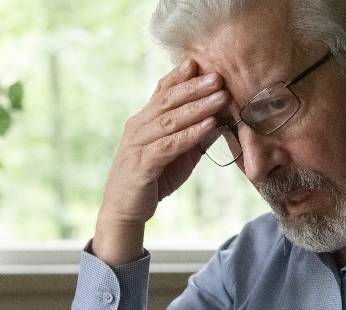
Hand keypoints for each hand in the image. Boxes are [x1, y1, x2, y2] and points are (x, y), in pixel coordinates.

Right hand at [93, 59, 228, 265]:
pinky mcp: (142, 164)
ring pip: (170, 120)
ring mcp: (138, 145)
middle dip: (194, 87)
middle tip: (218, 76)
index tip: (199, 62)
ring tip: (220, 97)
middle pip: (167, 100)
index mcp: (143, 121)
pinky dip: (190, 134)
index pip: (161, 92)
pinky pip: (169, 145)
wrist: (125, 211)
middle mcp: (138, 128)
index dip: (179, 76)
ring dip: (198, 107)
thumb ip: (190, 135)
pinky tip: (208, 126)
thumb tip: (217, 119)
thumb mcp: (174, 153)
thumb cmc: (151, 180)